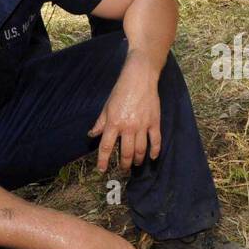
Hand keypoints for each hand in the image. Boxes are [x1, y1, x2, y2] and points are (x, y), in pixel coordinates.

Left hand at [89, 56, 161, 171]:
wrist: (139, 79)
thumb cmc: (121, 91)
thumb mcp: (107, 107)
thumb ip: (100, 123)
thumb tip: (92, 135)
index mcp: (114, 123)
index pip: (107, 147)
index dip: (103, 160)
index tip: (102, 170)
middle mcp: (128, 127)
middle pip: (126, 153)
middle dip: (124, 164)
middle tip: (123, 170)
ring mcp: (143, 126)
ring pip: (141, 150)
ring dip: (138, 160)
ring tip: (136, 164)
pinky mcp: (154, 123)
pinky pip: (156, 141)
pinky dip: (155, 151)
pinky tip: (153, 157)